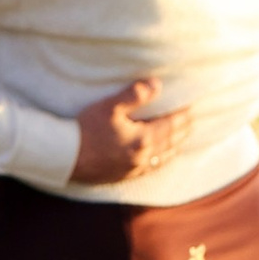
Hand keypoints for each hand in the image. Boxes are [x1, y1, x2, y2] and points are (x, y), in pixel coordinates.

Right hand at [71, 77, 192, 186]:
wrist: (67, 157)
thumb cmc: (86, 128)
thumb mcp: (110, 106)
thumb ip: (134, 94)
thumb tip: (157, 84)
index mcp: (143, 139)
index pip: (171, 126)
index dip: (182, 115)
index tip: (191, 106)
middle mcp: (143, 157)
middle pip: (170, 142)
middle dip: (183, 130)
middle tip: (191, 119)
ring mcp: (134, 169)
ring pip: (163, 157)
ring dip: (175, 146)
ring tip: (182, 137)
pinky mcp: (124, 176)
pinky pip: (151, 169)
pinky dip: (162, 160)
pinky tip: (160, 157)